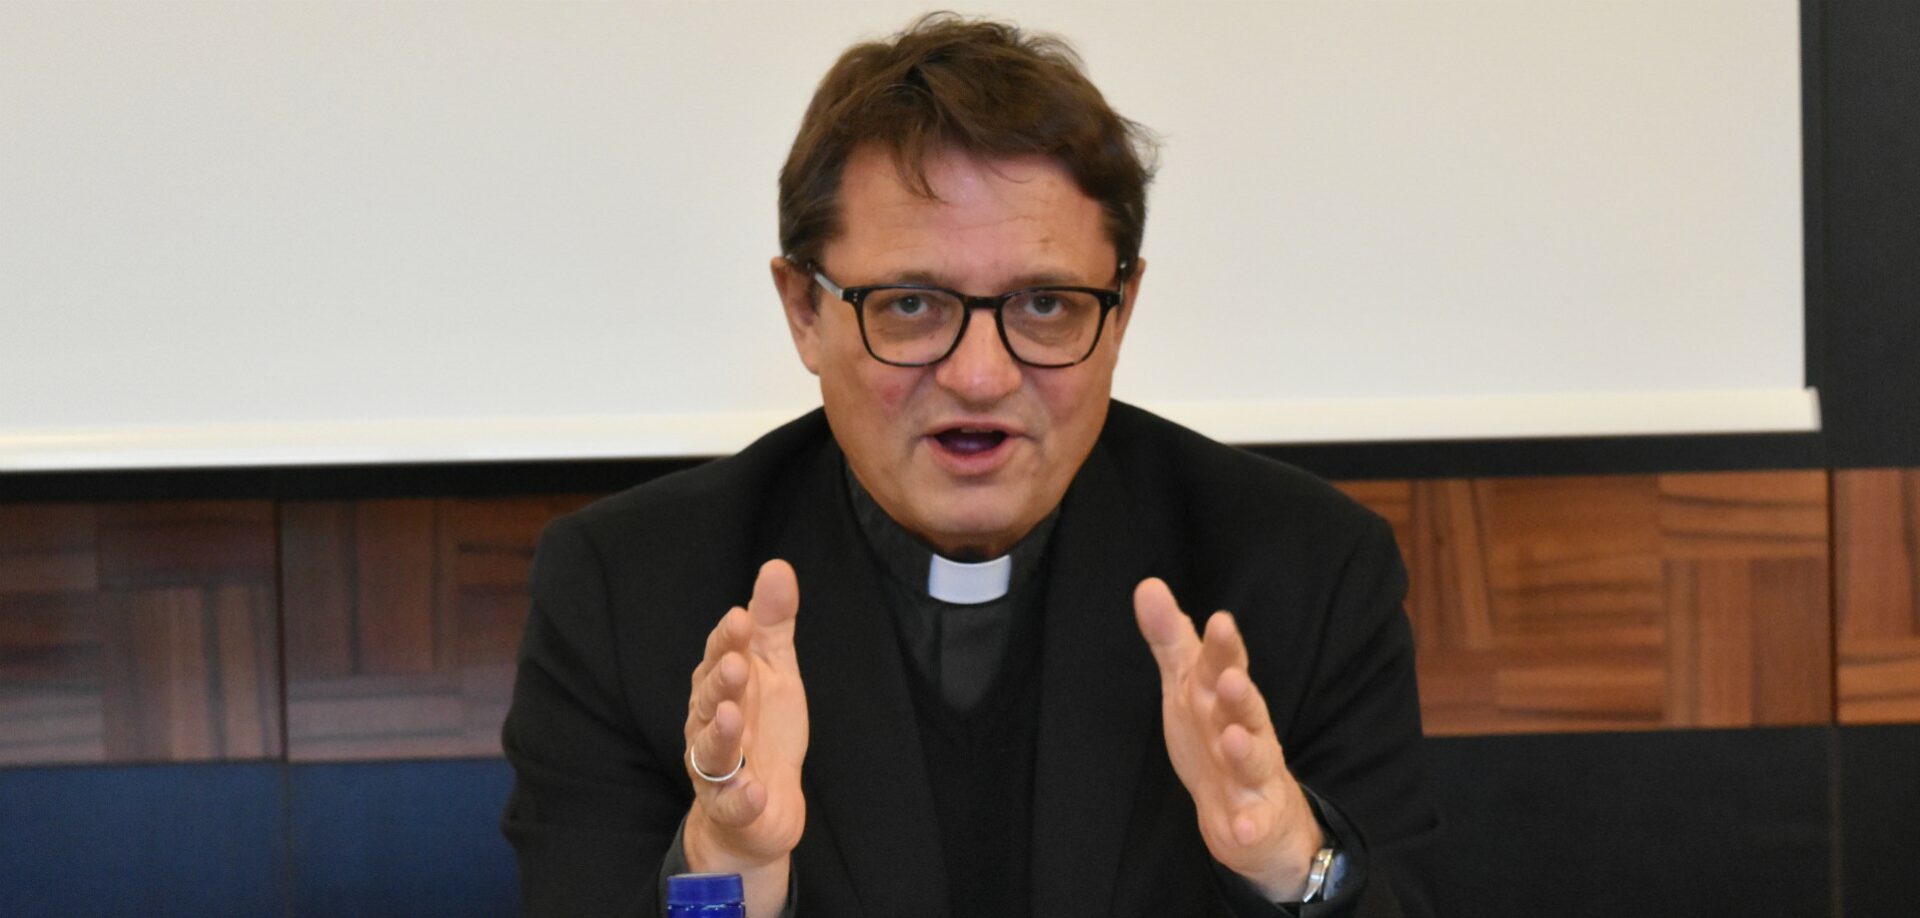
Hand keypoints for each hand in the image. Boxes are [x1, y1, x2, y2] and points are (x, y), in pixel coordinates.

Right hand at [682, 559, 808, 913]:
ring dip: (722, 733)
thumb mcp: (774, 671)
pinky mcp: (731, 808)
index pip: (718, 659)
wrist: (758, 809)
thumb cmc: (761, 728)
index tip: (741, 619)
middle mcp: (708, 725)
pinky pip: (732, 804)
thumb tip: (776, 565)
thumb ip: (772, 623)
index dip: (727, 641)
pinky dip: (741, 797)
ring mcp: (716, 769)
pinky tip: (754, 790)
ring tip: (734, 716)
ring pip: (711, 749)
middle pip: (708, 701)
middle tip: (735, 664)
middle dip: (720, 682)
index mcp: (719, 688)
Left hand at [1134, 577, 1323, 900]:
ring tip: (1233, 739)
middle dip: (1240, 694)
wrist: (1252, 817)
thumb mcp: (1190, 687)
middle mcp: (1246, 732)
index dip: (1224, 648)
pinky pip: (1252, 824)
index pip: (1226, 668)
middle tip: (1231, 677)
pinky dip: (1248, 826)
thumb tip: (1146, 584)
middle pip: (1245, 710)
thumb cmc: (1217, 736)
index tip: (1220, 621)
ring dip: (1245, 751)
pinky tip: (1240, 828)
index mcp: (1227, 699)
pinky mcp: (1255, 820)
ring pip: (1253, 761)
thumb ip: (1172, 640)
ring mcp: (1254, 777)